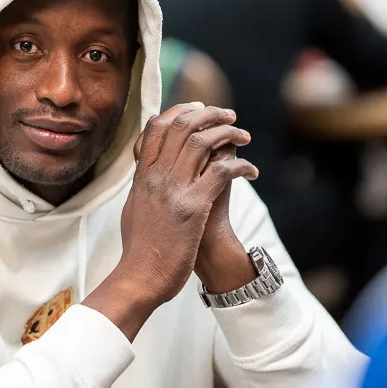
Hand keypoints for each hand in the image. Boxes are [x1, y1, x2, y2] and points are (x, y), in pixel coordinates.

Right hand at [117, 103, 254, 303]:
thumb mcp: (134, 209)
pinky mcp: (192, 208)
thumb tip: (149, 172)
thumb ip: (144, 187)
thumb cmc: (140, 249)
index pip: (156, 127)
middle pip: (181, 126)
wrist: (139, 278)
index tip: (200, 110)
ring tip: (244, 136)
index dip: (180, 111)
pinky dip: (241, 165)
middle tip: (229, 115)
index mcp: (142, 176)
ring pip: (203, 142)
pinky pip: (222, 172)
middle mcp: (156, 177)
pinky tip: (251, 171)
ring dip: (229, 133)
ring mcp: (173, 190)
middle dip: (210, 114)